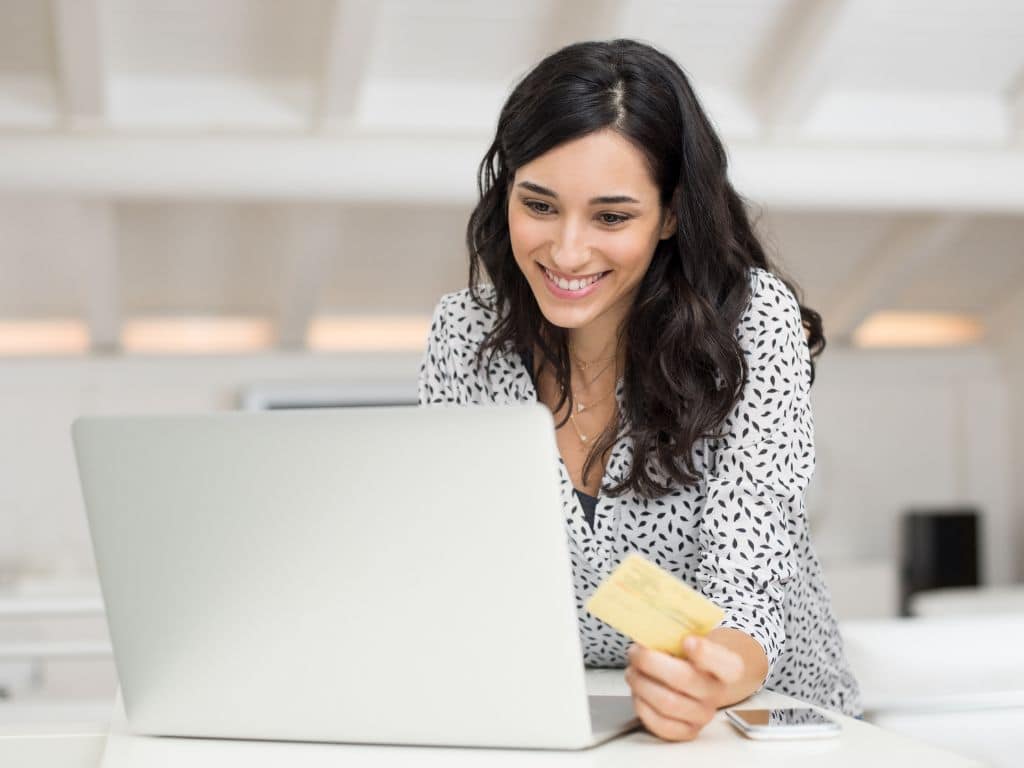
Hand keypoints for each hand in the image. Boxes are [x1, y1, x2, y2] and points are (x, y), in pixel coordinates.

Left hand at [625, 635, 744, 741]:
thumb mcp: (689, 636)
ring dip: (641, 684)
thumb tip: (648, 632)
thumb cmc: (689, 655)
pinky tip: (638, 692)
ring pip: (667, 702)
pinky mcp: (686, 731)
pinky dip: (642, 706)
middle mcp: (717, 693)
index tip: (686, 640)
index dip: (704, 653)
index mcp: (728, 666)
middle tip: (635, 653)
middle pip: (683, 679)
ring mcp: (703, 715)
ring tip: (633, 671)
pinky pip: (660, 724)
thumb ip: (675, 633)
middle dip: (651, 663)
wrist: (698, 679)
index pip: (724, 663)